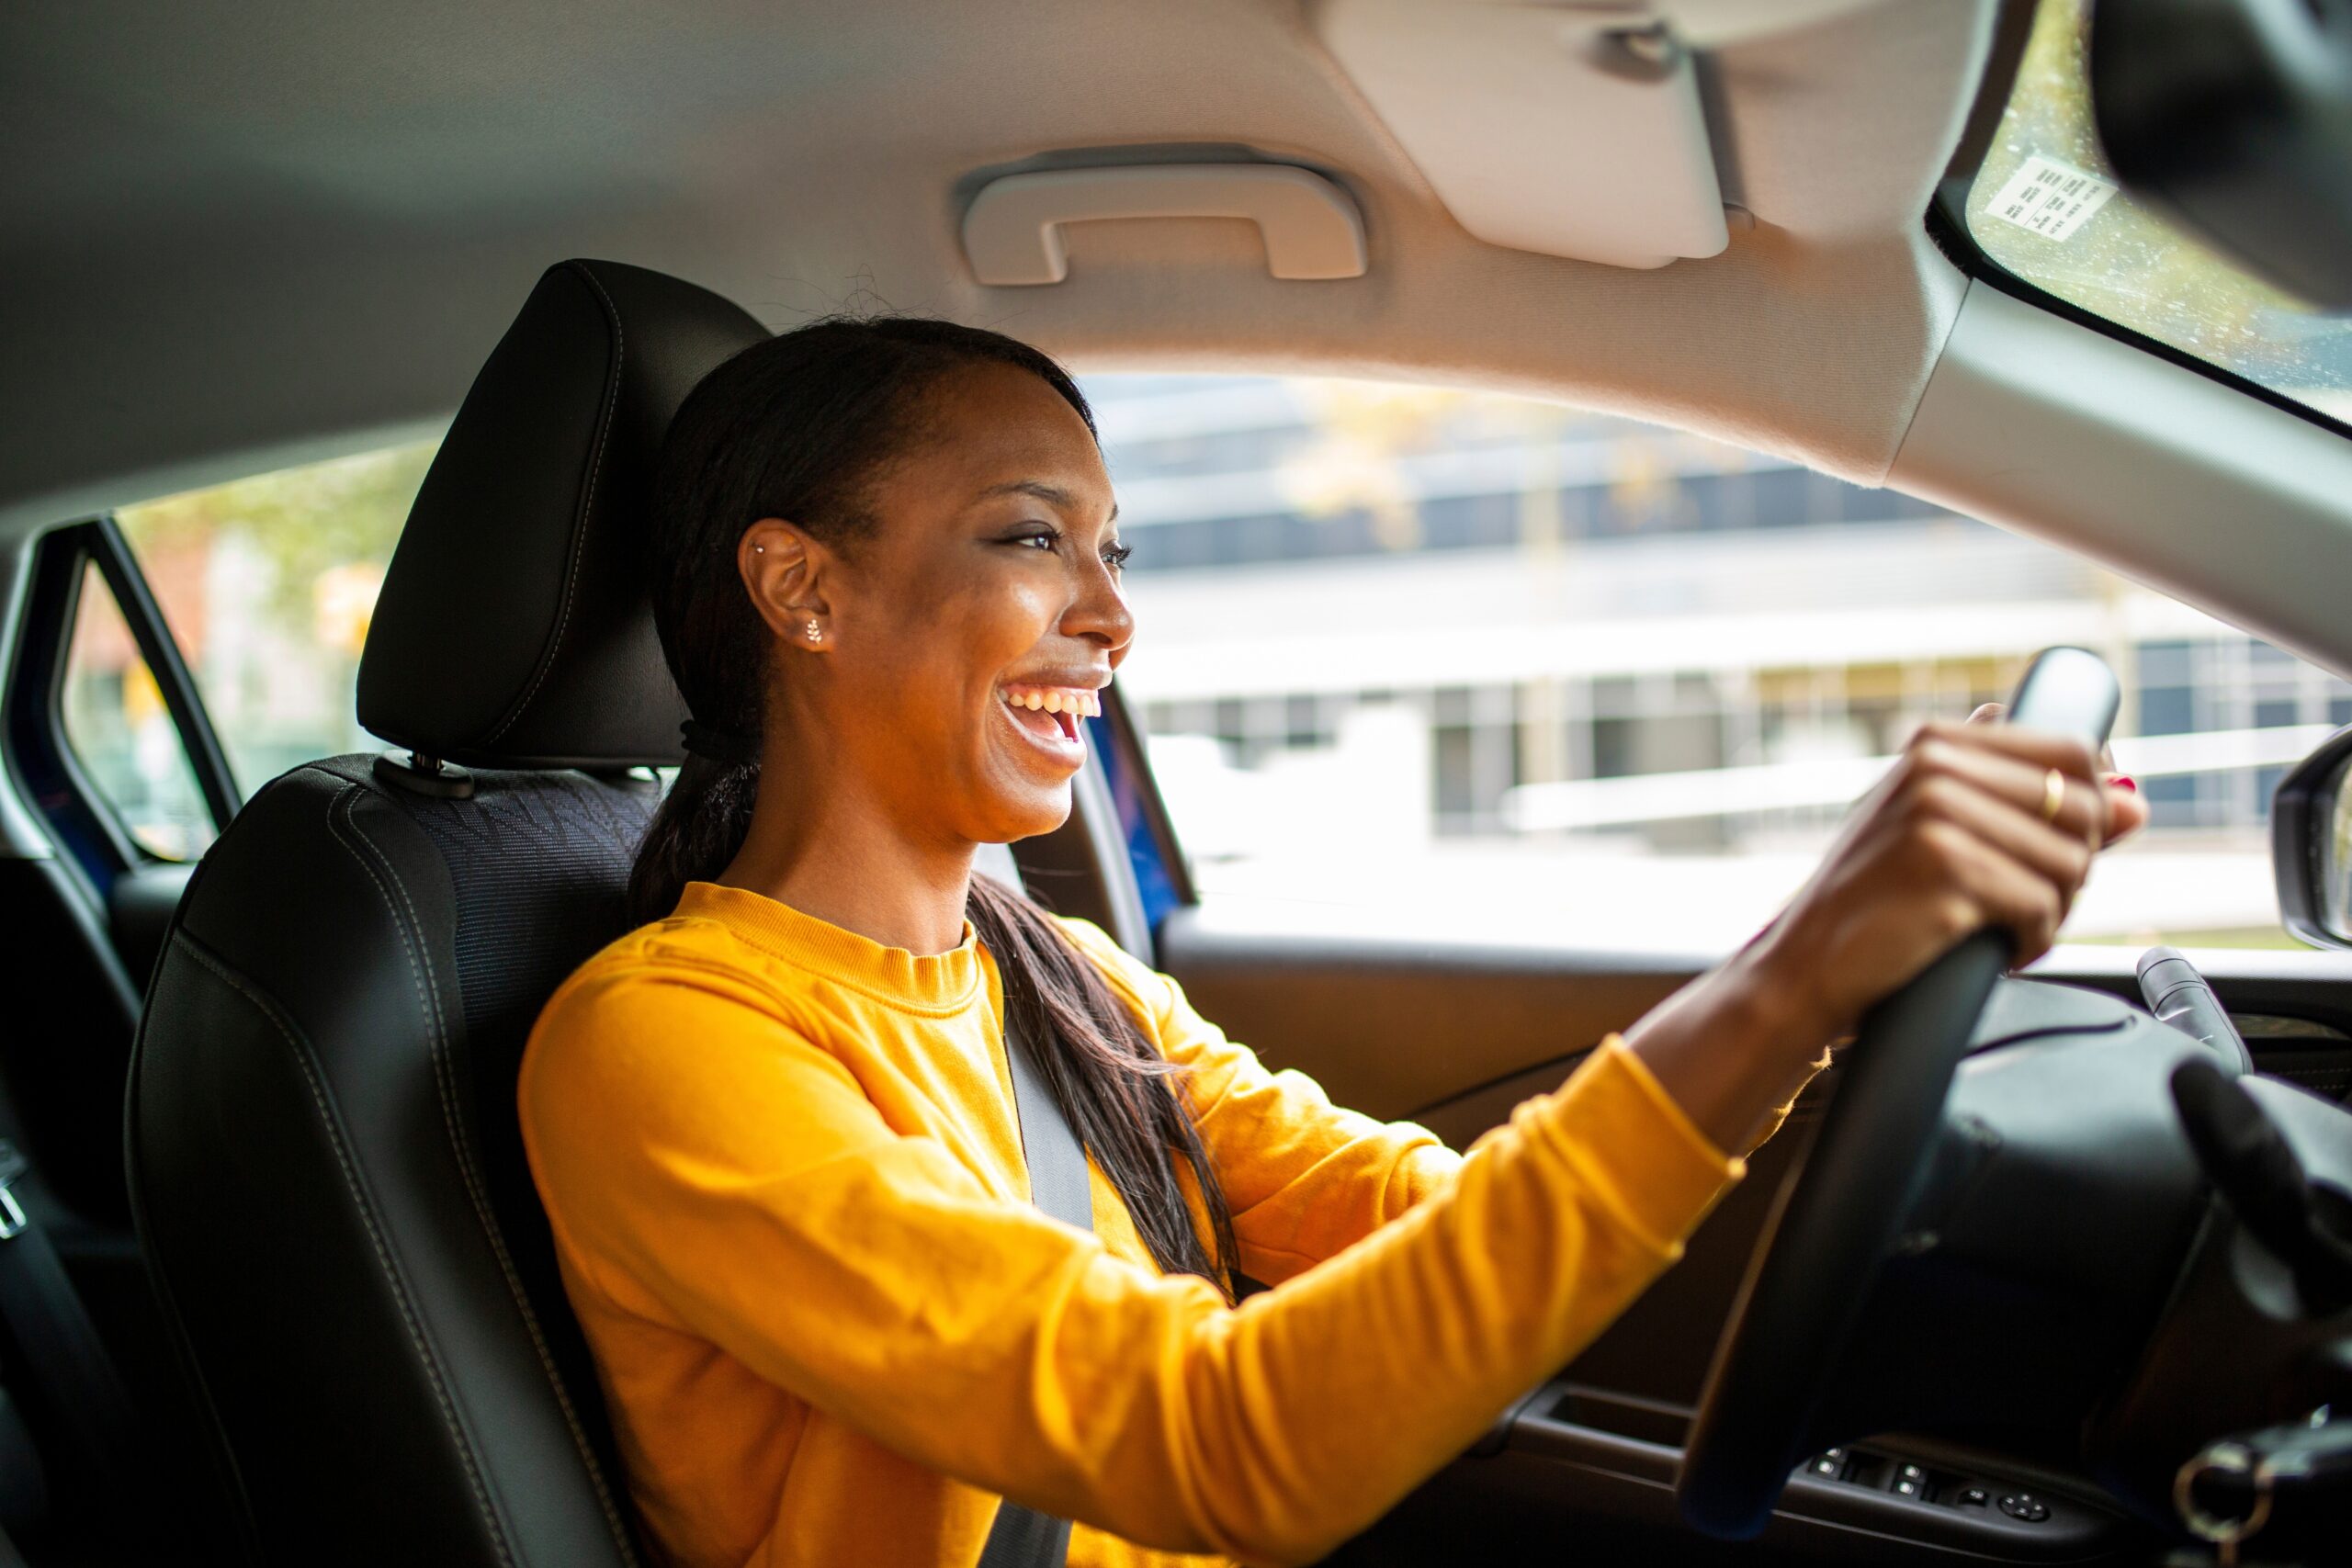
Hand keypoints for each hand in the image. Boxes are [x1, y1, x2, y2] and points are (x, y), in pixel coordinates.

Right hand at [1754, 714, 2141, 1048]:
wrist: (1802, 966)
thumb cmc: (1873, 904)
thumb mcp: (1942, 835)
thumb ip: (2033, 810)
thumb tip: (2136, 805)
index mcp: (1936, 745)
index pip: (2071, 751)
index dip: (2093, 804)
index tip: (2067, 847)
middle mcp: (1935, 767)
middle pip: (2082, 809)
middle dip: (2071, 869)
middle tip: (2025, 902)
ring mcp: (1938, 814)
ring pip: (2069, 863)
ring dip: (2051, 912)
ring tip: (2003, 927)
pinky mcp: (1945, 869)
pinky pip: (2041, 907)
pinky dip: (2029, 941)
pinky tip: (1993, 949)